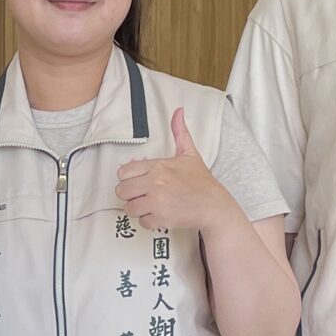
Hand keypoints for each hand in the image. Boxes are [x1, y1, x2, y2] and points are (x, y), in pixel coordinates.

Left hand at [115, 109, 233, 234]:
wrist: (214, 205)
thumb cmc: (201, 183)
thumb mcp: (189, 154)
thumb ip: (179, 132)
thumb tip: (178, 112)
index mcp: (158, 166)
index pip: (123, 172)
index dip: (128, 178)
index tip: (136, 181)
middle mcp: (155, 183)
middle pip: (122, 191)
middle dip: (130, 194)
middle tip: (141, 195)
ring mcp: (157, 201)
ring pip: (129, 208)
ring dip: (138, 209)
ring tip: (150, 206)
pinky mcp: (161, 218)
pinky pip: (142, 222)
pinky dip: (149, 221)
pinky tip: (158, 215)